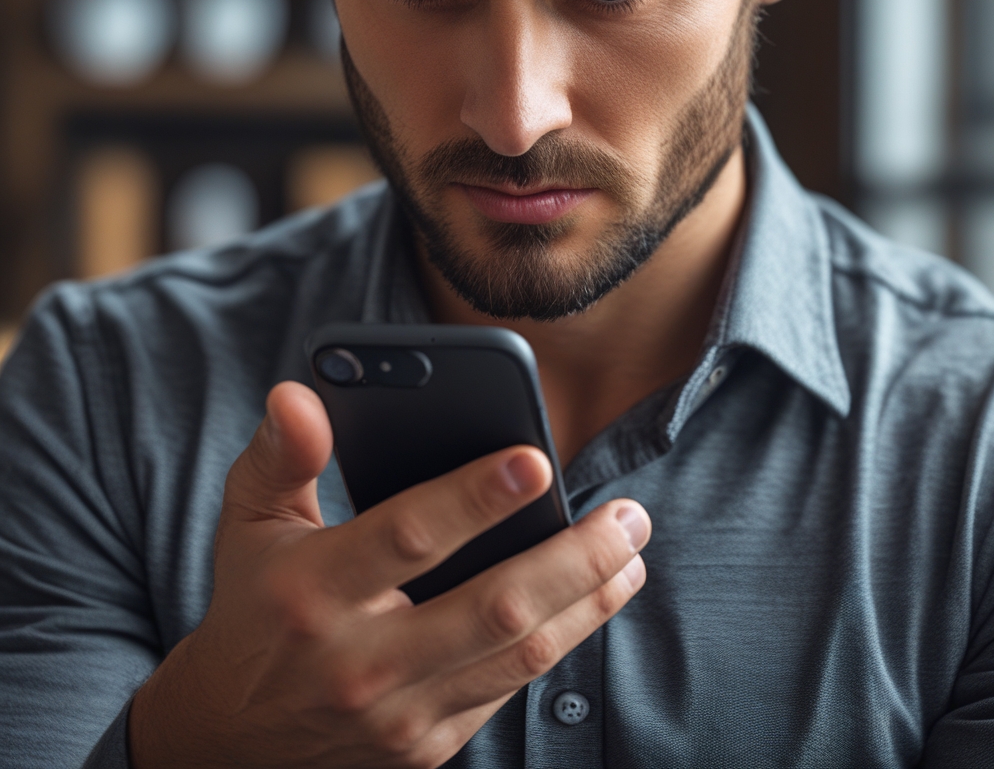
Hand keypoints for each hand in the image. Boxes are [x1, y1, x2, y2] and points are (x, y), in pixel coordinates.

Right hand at [128, 381, 649, 767]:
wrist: (229, 741)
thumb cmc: (252, 606)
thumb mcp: (249, 522)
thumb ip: (280, 456)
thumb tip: (298, 394)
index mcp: (312, 592)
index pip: (407, 537)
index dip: (474, 498)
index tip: (537, 461)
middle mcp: (360, 661)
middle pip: (493, 606)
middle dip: (575, 558)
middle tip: (629, 516)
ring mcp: (398, 714)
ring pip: (518, 654)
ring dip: (588, 601)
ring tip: (630, 554)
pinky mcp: (425, 748)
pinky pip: (508, 689)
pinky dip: (559, 640)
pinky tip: (591, 599)